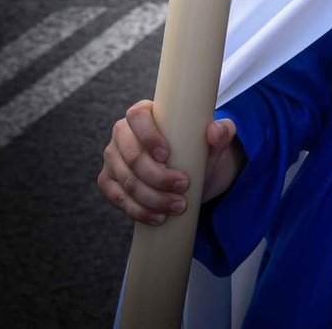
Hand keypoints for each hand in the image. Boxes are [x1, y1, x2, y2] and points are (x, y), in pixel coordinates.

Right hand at [97, 100, 241, 225]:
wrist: (190, 175)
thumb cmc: (197, 151)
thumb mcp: (213, 142)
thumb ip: (222, 132)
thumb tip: (215, 130)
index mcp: (143, 114)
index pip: (137, 117)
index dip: (148, 136)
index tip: (167, 156)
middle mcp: (122, 134)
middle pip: (132, 156)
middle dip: (157, 177)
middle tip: (183, 186)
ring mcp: (113, 158)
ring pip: (127, 181)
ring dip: (152, 198)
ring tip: (177, 206)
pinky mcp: (109, 181)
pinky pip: (118, 198)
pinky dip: (138, 211)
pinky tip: (158, 217)